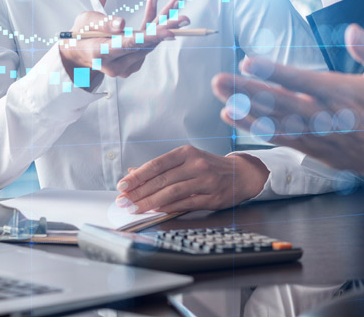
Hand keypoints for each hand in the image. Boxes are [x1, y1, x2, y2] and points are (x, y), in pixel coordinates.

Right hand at [58, 0, 187, 86]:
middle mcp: (115, 64)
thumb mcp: (87, 22)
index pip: (129, 44)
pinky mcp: (132, 63)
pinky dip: (153, 26)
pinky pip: (146, 43)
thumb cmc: (80, 33)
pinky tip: (155, 7)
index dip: (150, 37)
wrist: (78, 51)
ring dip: (162, 22)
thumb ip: (104, 23)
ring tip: (175, 2)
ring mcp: (124, 67)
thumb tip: (122, 24)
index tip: (169, 32)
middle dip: (165, 27)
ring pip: (149, 42)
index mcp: (101, 53)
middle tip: (185, 18)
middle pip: (145, 44)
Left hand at [114, 145, 269, 212]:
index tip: (122, 185)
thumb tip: (133, 172)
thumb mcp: (187, 160)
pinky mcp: (211, 197)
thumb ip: (161, 168)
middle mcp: (196, 164)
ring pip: (171, 192)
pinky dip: (168, 208)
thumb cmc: (210, 167)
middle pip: (161, 180)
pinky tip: (155, 211)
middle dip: (139, 192)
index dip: (137, 176)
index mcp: (187, 153)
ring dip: (149, 202)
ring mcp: (205, 181)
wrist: (241, 175)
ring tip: (134, 209)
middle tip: (123, 201)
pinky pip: (185, 203)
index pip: (156, 164)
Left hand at [212, 24, 363, 187]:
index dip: (273, 71)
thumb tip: (353, 29)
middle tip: (218, 79)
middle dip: (246, 90)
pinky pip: (277, 137)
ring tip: (219, 96)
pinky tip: (232, 116)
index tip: (247, 60)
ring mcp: (314, 133)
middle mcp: (323, 115)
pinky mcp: (310, 147)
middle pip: (278, 101)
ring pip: (273, 121)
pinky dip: (253, 127)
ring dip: (243, 108)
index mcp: (340, 93)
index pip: (301, 80)